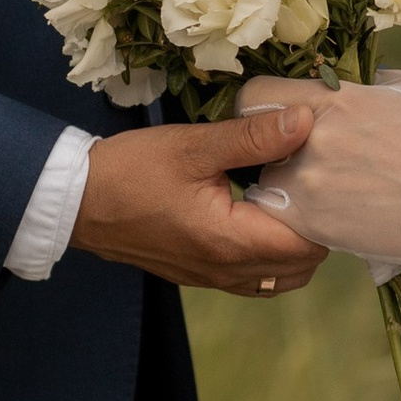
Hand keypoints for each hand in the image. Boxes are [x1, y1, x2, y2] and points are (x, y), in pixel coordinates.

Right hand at [69, 106, 325, 296]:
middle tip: (310, 186)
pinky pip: (251, 277)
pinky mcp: (197, 274)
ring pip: (276, 278)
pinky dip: (267, 255)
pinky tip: (258, 214)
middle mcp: (225, 271)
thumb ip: (253, 137)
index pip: (306, 246)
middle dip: (315, 231)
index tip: (325, 179)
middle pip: (300, 269)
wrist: (74, 201)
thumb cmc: (132, 170)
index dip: (325, 215)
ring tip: (286, 199)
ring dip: (292, 246)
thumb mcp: (194, 146)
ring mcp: (210, 278)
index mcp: (230, 242)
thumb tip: (306, 121)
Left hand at [240, 75, 400, 268]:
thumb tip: (349, 80)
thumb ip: (367, 84)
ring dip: (285, 185)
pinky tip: (322, 213)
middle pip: (257, 142)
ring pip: (266, 182)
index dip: (263, 108)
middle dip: (274, 150)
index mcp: (332, 98)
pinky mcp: (311, 221)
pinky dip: (292, 216)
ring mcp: (307, 180)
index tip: (276, 121)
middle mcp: (310, 135)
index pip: (256, 94)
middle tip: (299, 159)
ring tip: (321, 190)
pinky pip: (278, 216)